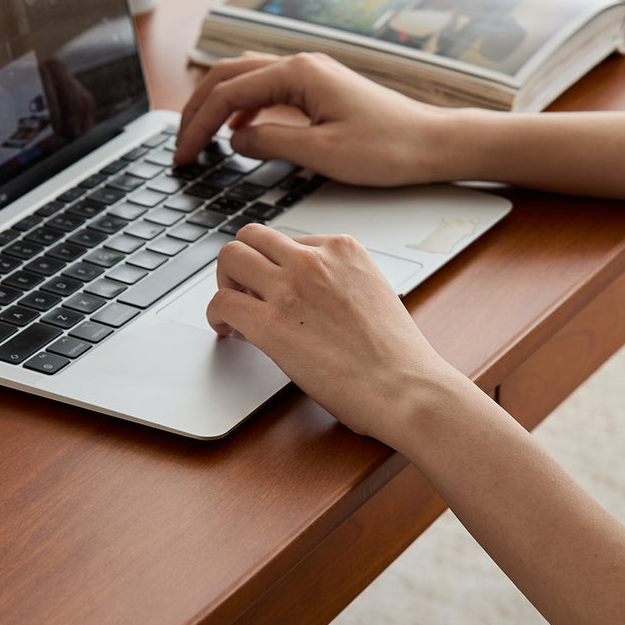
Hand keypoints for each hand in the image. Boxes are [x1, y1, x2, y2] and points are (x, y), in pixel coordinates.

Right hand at [175, 52, 456, 185]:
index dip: (198, 125)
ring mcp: (310, 74)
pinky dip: (242, 106)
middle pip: (228, 76)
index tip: (184, 155)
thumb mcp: (321, 153)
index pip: (228, 93)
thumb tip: (236, 140)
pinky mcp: (319, 89)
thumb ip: (271, 142)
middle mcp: (301, 65)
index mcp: (298, 73)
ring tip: (198, 136)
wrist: (431, 144)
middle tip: (181, 147)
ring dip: (216, 104)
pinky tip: (239, 131)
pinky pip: (266, 89)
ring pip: (245, 78)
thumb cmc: (388, 148)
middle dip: (197, 110)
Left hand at [208, 224, 456, 440]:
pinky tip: (226, 330)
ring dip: (225, 281)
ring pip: (231, 257)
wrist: (407, 387)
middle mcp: (313, 259)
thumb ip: (341, 284)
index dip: (276, 265)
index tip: (274, 286)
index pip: (289, 239)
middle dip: (243, 262)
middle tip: (243, 289)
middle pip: (253, 237)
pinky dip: (216, 314)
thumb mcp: (374, 294)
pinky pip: (223, 302)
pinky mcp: (270, 323)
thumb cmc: (398, 356)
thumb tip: (314, 298)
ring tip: (233, 306)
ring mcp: (290, 288)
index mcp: (344, 249)